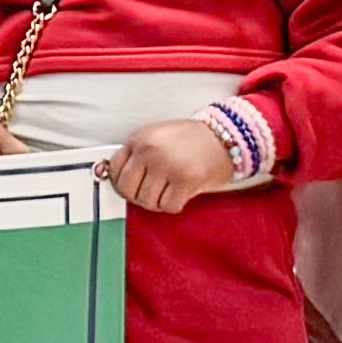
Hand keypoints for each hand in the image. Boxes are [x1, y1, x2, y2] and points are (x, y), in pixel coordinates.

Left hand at [104, 118, 242, 212]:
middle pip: (128, 189)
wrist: (226, 136)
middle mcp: (150, 151)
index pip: (114, 169)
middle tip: (153, 194)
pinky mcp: (186, 180)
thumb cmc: (193, 139)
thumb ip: (138, 154)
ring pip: (147, 201)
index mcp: (140, 138)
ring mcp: (167, 165)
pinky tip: (182, 194)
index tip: (132, 187)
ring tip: (169, 192)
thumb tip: (115, 178)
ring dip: (158, 202)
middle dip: (139, 196)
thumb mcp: (158, 136)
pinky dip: (174, 205)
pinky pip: (168, 206)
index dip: (121, 183)